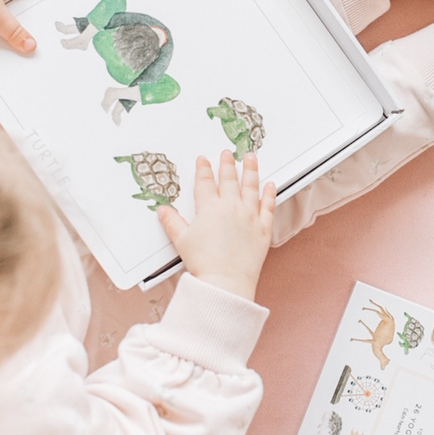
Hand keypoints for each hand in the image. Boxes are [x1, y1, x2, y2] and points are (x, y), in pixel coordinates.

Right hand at [157, 151, 275, 301]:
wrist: (225, 280)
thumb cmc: (204, 263)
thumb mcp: (182, 241)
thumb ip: (172, 223)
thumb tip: (162, 210)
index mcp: (210, 208)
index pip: (205, 183)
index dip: (204, 169)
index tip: (203, 160)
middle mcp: (231, 207)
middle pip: (229, 180)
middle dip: (227, 164)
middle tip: (227, 154)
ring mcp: (249, 216)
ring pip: (251, 187)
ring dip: (251, 171)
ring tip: (251, 158)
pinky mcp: (263, 229)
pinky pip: (268, 207)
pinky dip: (270, 194)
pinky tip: (271, 185)